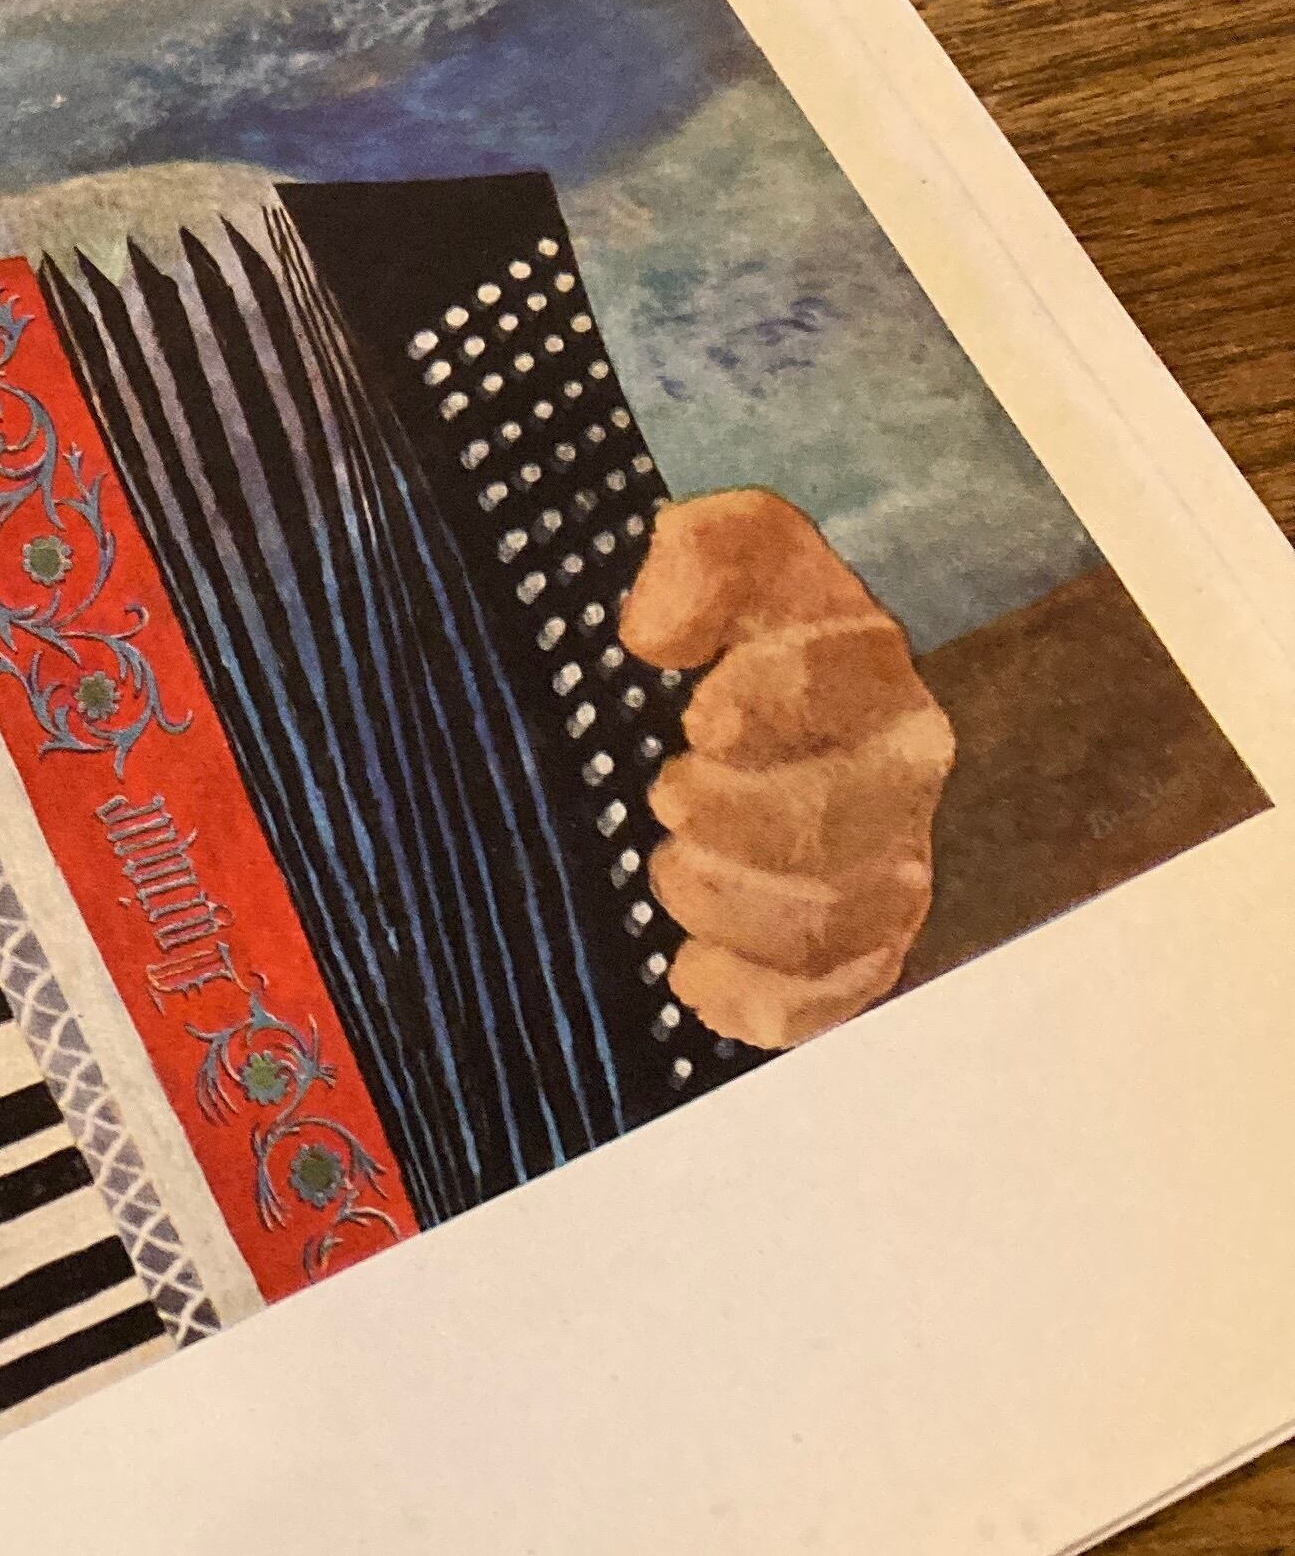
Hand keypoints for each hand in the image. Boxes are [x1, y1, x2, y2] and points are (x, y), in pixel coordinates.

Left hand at [618, 489, 954, 1049]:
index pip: (837, 681)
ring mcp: (886, 872)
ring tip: (675, 870)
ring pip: (825, 920)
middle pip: (830, 820)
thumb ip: (703, 554)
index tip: (701, 718)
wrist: (740, 729)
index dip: (764, 702)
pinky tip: (692, 970)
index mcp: (870, 671)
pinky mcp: (852, 954)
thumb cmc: (735, 639)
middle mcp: (899, 777)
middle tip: (670, 796)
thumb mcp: (723, 559)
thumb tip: (655, 635)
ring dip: (725, 903)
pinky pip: (820, 1001)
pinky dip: (751, 998)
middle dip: (726, 816)